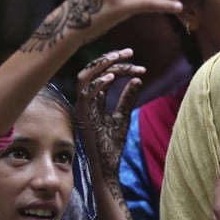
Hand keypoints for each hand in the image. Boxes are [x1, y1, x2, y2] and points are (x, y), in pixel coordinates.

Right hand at [76, 48, 144, 181]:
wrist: (106, 168)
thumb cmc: (111, 147)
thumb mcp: (123, 118)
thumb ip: (127, 99)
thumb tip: (138, 79)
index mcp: (91, 100)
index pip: (99, 73)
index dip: (115, 63)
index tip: (135, 59)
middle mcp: (83, 102)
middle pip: (90, 70)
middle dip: (109, 57)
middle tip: (130, 52)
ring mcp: (82, 109)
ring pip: (85, 77)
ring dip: (103, 65)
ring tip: (122, 58)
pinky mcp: (85, 117)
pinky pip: (86, 94)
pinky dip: (99, 83)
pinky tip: (114, 77)